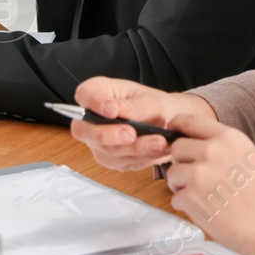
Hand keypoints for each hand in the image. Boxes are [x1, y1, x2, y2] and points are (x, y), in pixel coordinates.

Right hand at [69, 77, 215, 170]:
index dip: (94, 104)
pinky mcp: (110, 158)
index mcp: (98, 92)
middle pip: (84, 130)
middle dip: (108, 135)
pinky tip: (158, 150)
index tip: (112, 110)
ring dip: (134, 148)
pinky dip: (141, 158)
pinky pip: (121, 162)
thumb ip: (132, 106)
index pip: (84, 95)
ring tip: (159, 142)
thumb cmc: (157, 106)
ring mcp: (98, 141)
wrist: (170, 124)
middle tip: (131, 133)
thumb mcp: (151, 101)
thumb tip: (113, 110)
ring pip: (106, 150)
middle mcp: (92, 118)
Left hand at [161, 112, 254, 254]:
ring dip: (181, 186)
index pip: (188, 121)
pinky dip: (185, 207)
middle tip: (195, 178)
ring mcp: (198, 174)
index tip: (174, 136)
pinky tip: (207, 211)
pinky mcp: (191, 197)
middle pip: (176, 148)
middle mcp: (210, 151)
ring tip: (204, 198)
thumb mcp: (249, 158)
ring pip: (172, 174)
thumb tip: (197, 146)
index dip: (177, 129)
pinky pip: (175, 198)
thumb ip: (222, 148)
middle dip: (181, 163)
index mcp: (228, 138)